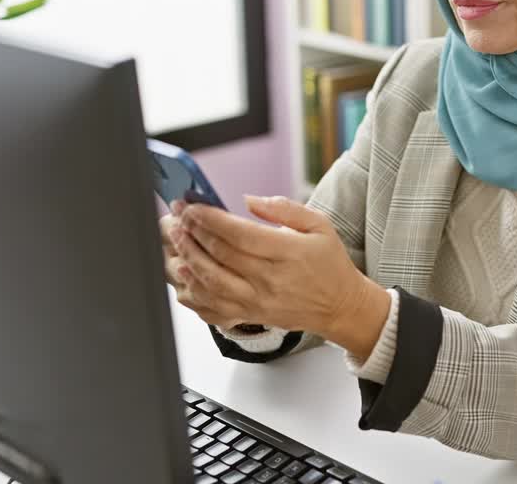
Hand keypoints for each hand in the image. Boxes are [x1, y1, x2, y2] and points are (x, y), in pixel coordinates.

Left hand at [172, 195, 389, 358]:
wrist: (340, 306)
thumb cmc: (329, 264)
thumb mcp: (319, 225)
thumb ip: (284, 208)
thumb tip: (249, 200)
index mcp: (288, 253)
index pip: (240, 234)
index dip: (211, 219)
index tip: (193, 206)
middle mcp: (271, 279)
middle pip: (221, 255)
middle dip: (194, 232)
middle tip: (178, 216)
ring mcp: (258, 301)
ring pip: (212, 282)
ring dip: (189, 258)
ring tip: (176, 239)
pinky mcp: (251, 316)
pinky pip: (214, 307)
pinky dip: (194, 292)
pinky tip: (184, 275)